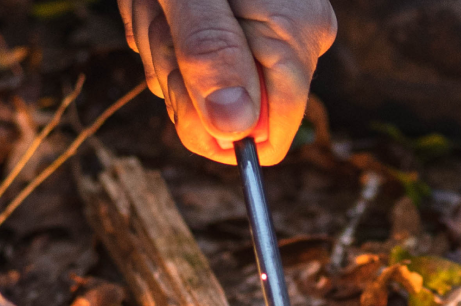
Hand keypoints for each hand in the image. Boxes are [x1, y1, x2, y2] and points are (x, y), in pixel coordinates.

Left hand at [121, 0, 336, 164]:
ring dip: (166, 48)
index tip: (174, 72)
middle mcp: (297, 41)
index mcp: (294, 36)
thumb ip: (210, 53)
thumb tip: (233, 128)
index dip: (206, 124)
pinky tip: (166, 4)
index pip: (262, 138)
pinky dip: (168, 33)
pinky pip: (200, 61)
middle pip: (229, 115)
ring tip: (163, 4)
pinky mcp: (250, 27)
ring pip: (204, 87)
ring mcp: (274, 35)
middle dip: (179, 73)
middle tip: (163, 19)